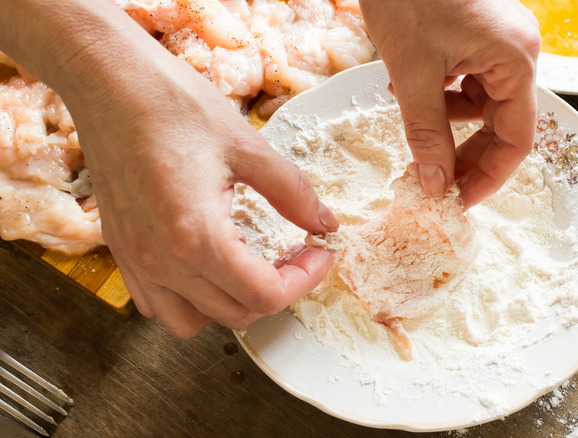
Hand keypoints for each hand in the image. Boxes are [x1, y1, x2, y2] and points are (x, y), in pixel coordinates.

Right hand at [58, 18, 337, 337]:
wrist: (107, 81)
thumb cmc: (172, 103)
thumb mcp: (247, 144)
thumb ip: (292, 192)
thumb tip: (325, 223)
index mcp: (195, 234)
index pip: (263, 294)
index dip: (304, 280)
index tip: (319, 253)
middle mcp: (160, 259)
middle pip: (235, 313)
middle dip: (278, 289)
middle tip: (295, 253)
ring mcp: (135, 260)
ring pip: (193, 322)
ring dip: (232, 303)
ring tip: (251, 263)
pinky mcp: (121, 251)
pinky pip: (157, 304)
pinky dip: (191, 299)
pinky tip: (210, 263)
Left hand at [359, 0, 539, 207]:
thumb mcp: (414, 74)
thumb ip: (427, 134)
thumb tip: (436, 186)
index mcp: (516, 61)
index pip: (517, 139)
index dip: (489, 177)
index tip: (460, 202)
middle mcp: (517, 52)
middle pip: (500, 123)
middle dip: (463, 152)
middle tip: (432, 180)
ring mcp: (498, 42)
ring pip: (478, 103)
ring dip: (443, 116)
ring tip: (408, 102)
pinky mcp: (477, 35)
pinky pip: (465, 79)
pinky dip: (438, 91)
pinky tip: (409, 80)